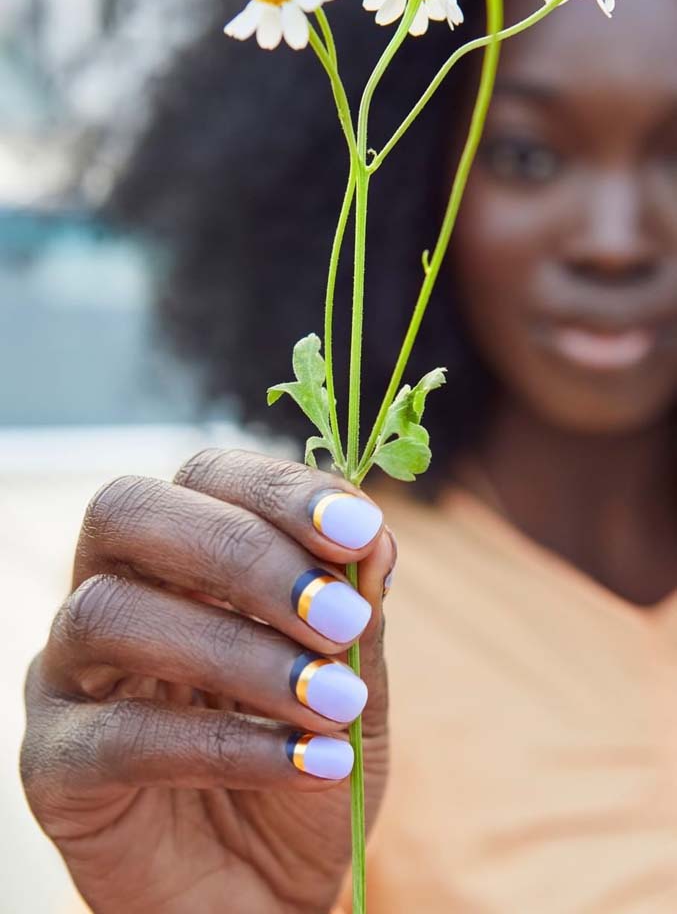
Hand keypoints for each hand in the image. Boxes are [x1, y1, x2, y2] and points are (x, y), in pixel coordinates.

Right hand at [21, 450, 393, 913]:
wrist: (265, 890)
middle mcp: (109, 592)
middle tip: (338, 619)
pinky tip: (311, 764)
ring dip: (241, 653)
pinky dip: (228, 744)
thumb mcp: (354, 683)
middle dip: (243, 553)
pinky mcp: (54, 765)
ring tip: (337, 703)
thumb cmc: (304, 763)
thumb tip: (375, 538)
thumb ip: (357, 612)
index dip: (278, 489)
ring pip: (115, 615)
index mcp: (178, 556)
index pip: (204, 476)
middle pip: (129, 513)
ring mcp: (66, 675)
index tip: (360, 530)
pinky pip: (121, 737)